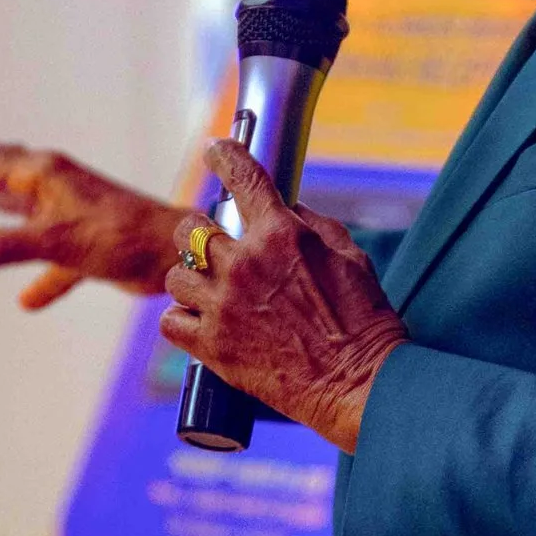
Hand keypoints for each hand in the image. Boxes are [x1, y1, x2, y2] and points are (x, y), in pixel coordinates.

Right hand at [0, 136, 186, 311]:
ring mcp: (73, 215)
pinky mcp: (90, 246)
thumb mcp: (52, 240)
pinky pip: (54, 261)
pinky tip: (27, 301)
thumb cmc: (120, 236)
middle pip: (5, 171)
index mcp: (45, 175)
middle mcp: (57, 188)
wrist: (176, 254)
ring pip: (25, 208)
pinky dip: (39, 280)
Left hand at [161, 136, 405, 452]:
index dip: (224, 155)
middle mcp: (246, 264)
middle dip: (198, 235)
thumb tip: (288, 209)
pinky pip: (171, 320)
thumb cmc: (364, 322)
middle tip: (214, 251)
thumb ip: (314, 226)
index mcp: (283, 235)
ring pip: (175, 276)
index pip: (242, 175)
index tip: (215, 151)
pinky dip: (182, 320)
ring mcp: (224, 305)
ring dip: (190, 281)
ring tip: (210, 294)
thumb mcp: (352, 258)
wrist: (358, 384)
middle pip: (190, 229)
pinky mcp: (212, 346)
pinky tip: (201, 323)